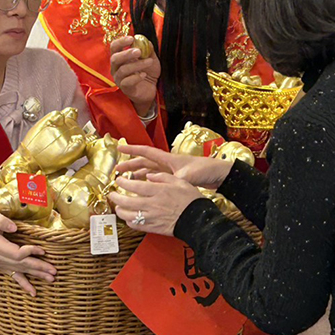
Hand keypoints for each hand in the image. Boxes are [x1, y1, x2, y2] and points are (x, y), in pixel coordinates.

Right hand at [0, 209, 56, 296]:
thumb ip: (1, 221)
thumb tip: (14, 228)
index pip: (16, 253)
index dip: (30, 252)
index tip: (43, 250)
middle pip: (22, 264)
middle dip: (39, 267)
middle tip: (54, 271)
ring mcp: (1, 264)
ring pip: (22, 271)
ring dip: (37, 275)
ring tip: (52, 279)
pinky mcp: (3, 266)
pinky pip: (15, 277)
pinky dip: (25, 285)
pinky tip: (33, 292)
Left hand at [108, 172, 202, 236]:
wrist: (198, 219)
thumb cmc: (191, 200)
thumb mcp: (180, 181)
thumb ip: (163, 177)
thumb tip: (150, 175)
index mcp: (158, 191)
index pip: (134, 186)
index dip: (123, 183)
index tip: (119, 180)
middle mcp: (152, 204)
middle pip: (126, 201)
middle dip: (116, 197)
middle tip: (112, 193)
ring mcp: (151, 217)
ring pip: (128, 215)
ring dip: (120, 210)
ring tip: (118, 206)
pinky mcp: (153, 228)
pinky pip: (136, 225)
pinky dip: (129, 221)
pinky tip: (129, 218)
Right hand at [110, 36, 160, 116]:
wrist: (151, 89)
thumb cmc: (148, 72)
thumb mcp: (151, 59)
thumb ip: (148, 50)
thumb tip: (147, 41)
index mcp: (120, 57)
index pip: (114, 47)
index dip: (121, 41)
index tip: (131, 38)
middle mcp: (116, 68)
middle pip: (114, 58)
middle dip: (126, 54)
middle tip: (138, 51)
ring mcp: (119, 79)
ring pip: (122, 70)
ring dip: (137, 65)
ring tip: (149, 62)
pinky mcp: (125, 88)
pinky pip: (127, 82)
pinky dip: (136, 77)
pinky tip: (144, 74)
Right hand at [117, 143, 233, 189]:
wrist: (218, 174)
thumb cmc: (205, 170)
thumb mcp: (189, 175)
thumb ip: (175, 179)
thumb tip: (164, 184)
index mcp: (169, 159)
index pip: (146, 152)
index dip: (132, 150)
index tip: (120, 148)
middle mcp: (168, 164)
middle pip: (144, 162)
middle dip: (130, 165)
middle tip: (117, 170)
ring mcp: (171, 171)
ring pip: (149, 171)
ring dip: (137, 174)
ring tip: (126, 180)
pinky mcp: (175, 178)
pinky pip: (156, 179)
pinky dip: (148, 182)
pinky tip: (142, 187)